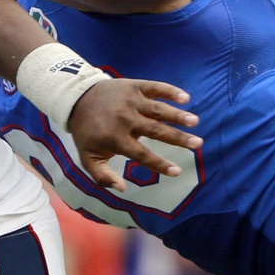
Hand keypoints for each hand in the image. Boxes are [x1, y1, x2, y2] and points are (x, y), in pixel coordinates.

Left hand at [64, 79, 199, 191]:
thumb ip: (102, 176)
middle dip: (178, 138)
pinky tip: (185, 98)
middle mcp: (125, 119)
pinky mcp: (134, 86)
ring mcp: (131, 101)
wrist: (76, 98)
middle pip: (156, 130)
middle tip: (198, 144)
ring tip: (195, 122)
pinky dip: (170, 91)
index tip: (177, 172)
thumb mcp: (88, 157)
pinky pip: (155, 88)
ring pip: (158, 109)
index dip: (160, 164)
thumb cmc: (87, 132)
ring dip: (178, 115)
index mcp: (115, 138)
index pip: (142, 154)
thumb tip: (122, 188)